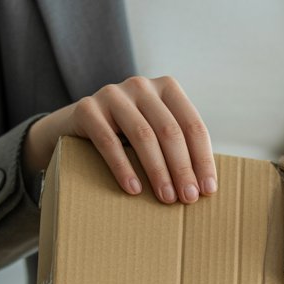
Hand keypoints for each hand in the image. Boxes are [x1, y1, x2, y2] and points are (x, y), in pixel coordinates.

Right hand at [23, 75, 215, 203]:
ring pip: (143, 136)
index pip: (193, 126)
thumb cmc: (128, 135)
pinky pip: (108, 141)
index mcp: (167, 88)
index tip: (208, 190)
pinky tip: (134, 189)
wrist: (76, 127)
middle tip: (188, 198)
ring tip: (166, 198)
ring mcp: (112, 94)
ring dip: (158, 171)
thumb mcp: (157, 132)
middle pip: (170, 131)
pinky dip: (123, 167)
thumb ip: (180, 146)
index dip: (202, 159)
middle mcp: (141, 86)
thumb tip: (205, 186)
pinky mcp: (86, 108)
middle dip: (183, 169)